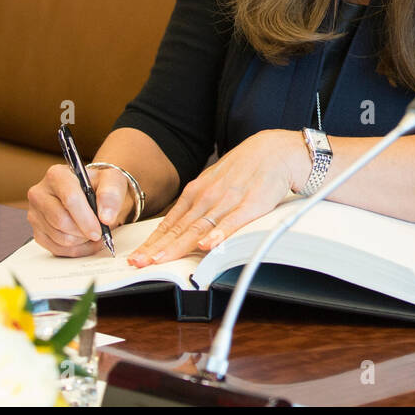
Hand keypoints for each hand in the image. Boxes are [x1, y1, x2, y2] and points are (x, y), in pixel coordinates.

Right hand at [27, 164, 134, 257]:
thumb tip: (106, 217)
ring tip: (93, 232)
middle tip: (100, 231)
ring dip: (82, 241)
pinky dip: (76, 249)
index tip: (100, 230)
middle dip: (85, 231)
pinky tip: (85, 241)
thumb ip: (111, 194)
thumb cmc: (99, 186)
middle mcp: (40, 193)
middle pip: (61, 221)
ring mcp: (35, 214)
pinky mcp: (37, 232)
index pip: (70, 199)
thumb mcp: (112, 181)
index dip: (86, 218)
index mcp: (56, 175)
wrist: (91, 193)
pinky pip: (56, 249)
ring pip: (60, 237)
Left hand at [128, 130, 310, 266]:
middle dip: (157, 248)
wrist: (276, 150)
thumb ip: (200, 202)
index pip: (171, 222)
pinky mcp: (251, 205)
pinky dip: (218, 234)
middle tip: (138, 263)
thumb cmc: (246, 168)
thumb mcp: (216, 181)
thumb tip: (182, 224)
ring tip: (161, 260)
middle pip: (179, 228)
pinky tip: (207, 246)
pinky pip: (232, 222)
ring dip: (178, 246)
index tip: (137, 257)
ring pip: (199, 228)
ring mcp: (228, 201)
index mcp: (197, 191)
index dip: (153, 242)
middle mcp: (208, 197)